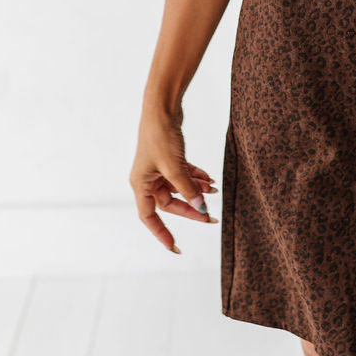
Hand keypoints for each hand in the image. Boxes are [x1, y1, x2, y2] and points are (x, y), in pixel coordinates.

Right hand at [130, 105, 218, 253]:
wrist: (162, 108)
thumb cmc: (161, 136)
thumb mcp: (175, 166)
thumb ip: (187, 188)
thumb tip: (201, 208)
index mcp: (140, 184)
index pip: (149, 217)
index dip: (161, 233)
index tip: (174, 247)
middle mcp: (147, 178)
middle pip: (170, 203)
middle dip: (191, 208)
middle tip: (211, 217)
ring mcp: (157, 168)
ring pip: (179, 188)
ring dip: (196, 190)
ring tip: (215, 191)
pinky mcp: (168, 158)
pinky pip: (182, 175)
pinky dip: (195, 177)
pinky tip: (210, 180)